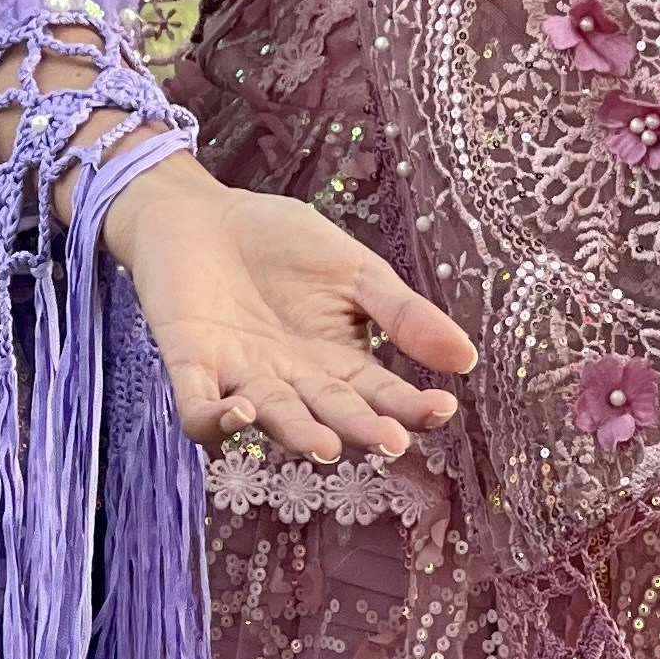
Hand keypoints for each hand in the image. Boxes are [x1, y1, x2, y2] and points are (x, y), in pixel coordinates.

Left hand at [99, 153, 473, 460]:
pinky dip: (215, 422)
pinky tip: (240, 412)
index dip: (411, 407)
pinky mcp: (192, 367)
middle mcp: (294, 383)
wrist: (199, 213)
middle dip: (361, 430)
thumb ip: (402, 313)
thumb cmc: (278, 241)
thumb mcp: (353, 269)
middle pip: (333, 414)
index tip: (441, 408)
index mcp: (337, 361)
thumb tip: (467, 358)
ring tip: (325, 446)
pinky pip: (200, 410)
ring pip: (274, 422)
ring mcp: (242, 379)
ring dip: (298, 436)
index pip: (381, 394)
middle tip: (389, 440)